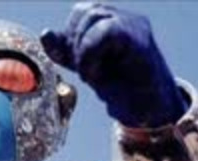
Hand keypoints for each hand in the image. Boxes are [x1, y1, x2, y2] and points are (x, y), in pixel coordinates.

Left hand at [40, 2, 185, 126]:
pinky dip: (91, 52)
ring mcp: (136, 27)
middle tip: (82, 72)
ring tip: (90, 75)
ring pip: (95, 15)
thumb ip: (67, 53)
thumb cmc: (123, 90)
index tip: (74, 65)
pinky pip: (108, 31)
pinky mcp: (142, 41)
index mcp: (115, 23)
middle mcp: (127, 19)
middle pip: (85, 10)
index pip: (81, 13)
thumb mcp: (86, 68)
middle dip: (73, 42)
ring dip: (82, 48)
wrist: (151, 112)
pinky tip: (95, 75)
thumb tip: (46, 34)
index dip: (69, 36)